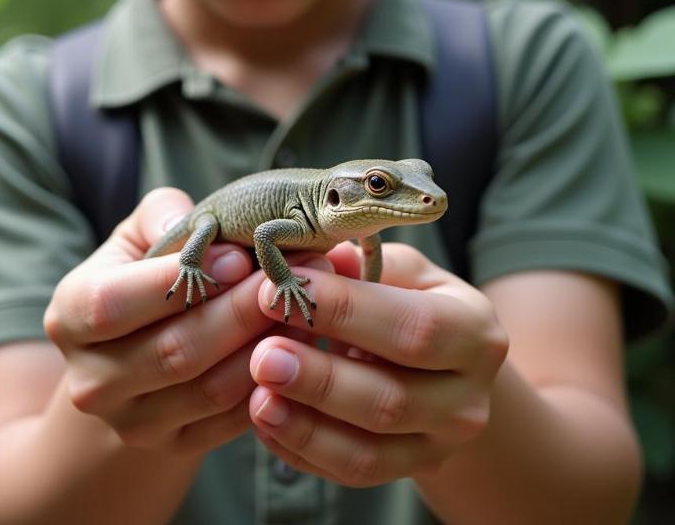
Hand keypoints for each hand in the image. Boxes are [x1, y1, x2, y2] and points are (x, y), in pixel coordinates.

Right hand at [44, 187, 274, 457]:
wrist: (130, 359)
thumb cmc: (139, 279)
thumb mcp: (137, 238)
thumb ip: (161, 216)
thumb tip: (200, 227)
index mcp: (68, 316)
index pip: (114, 303)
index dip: (177, 278)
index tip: (238, 255)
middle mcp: (92, 380)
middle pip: (173, 351)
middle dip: (238, 311)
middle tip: (287, 280)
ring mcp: (132, 423)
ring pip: (211, 390)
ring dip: (264, 346)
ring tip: (300, 306)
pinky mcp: (174, 447)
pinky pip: (233, 420)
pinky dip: (271, 382)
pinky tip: (298, 347)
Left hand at [247, 243, 508, 484]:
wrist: (445, 364)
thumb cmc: (412, 300)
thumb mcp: (401, 271)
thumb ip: (363, 263)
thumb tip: (314, 258)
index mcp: (474, 332)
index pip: (412, 326)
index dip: (344, 310)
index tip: (282, 290)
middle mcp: (468, 399)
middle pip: (390, 398)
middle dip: (320, 378)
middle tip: (263, 355)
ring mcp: (441, 445)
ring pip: (370, 451)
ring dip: (306, 425)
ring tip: (257, 398)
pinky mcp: (410, 472)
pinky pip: (353, 473)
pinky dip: (304, 451)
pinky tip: (267, 421)